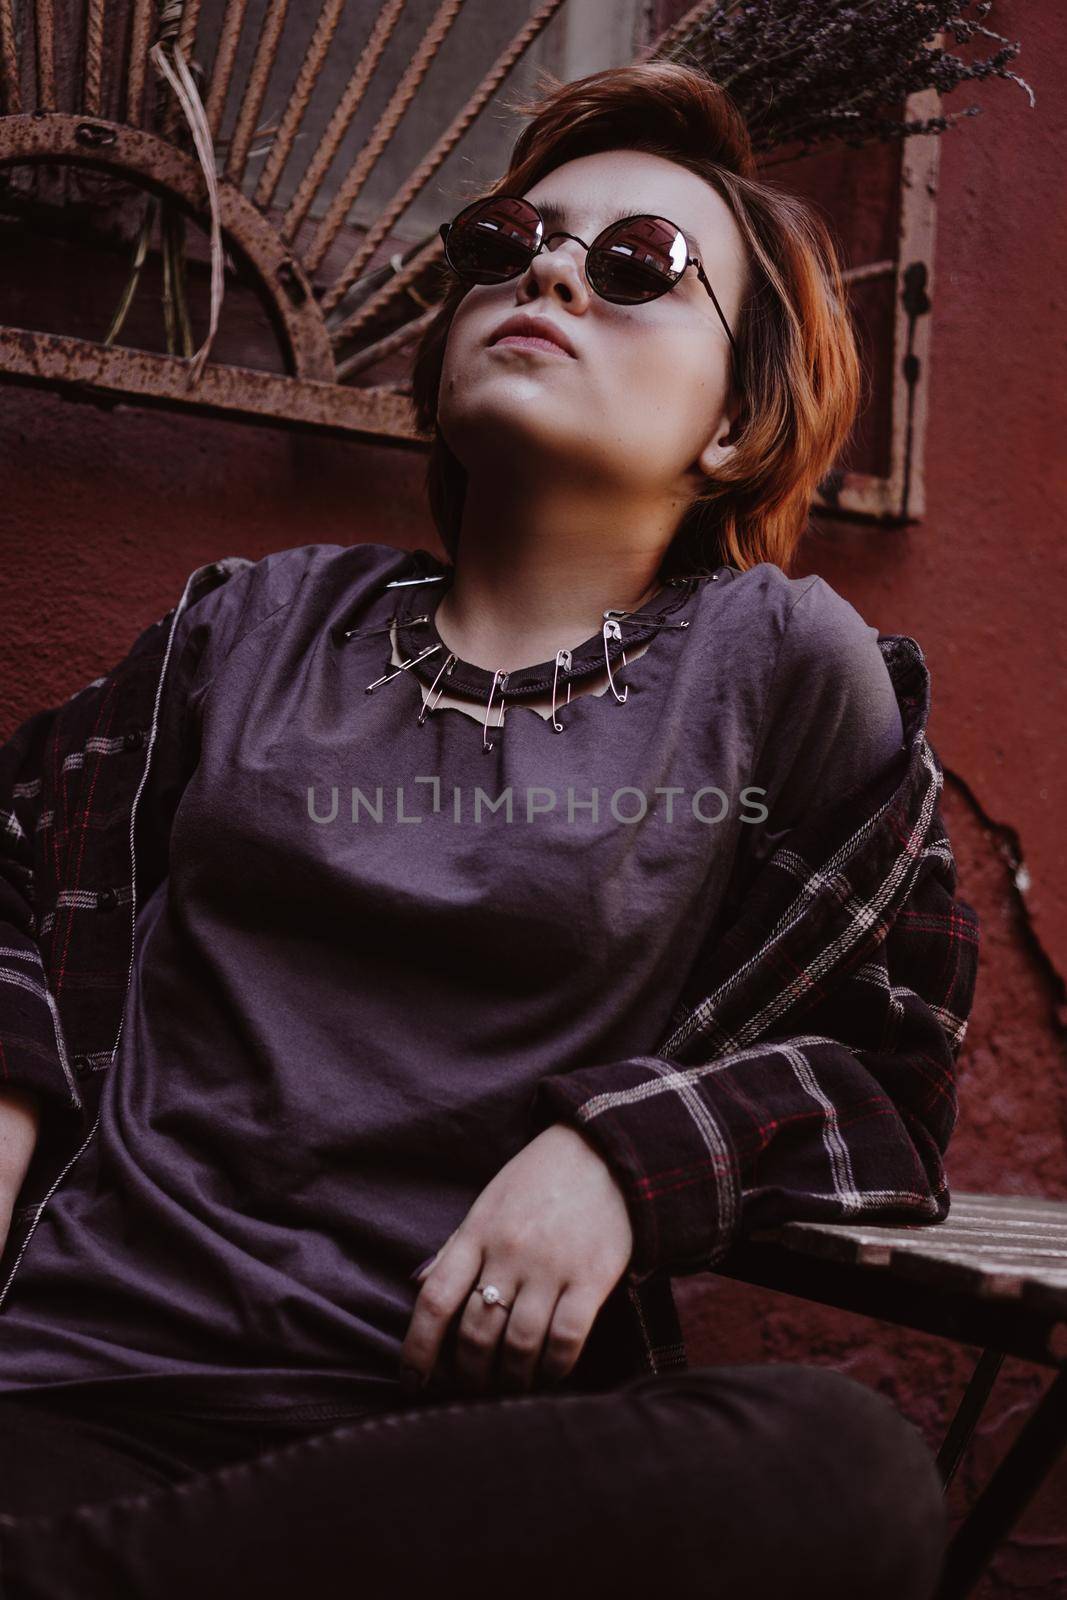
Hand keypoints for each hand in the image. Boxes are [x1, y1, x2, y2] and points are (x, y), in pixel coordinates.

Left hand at [399, 1122, 633, 1397]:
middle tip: (471, 1386)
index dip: (418, 1347)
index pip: (435, 1299)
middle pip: (476, 1332)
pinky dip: (553, 1368)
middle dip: (468, 1372)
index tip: (413, 1380)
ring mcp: (551, 1267)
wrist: (607, 1151)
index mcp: (478, 1232)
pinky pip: (566, 1339)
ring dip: (510, 1378)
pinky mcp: (592, 1278)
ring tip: (508, 1386)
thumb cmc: (540, 1179)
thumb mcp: (489, 1202)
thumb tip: (419, 1287)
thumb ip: (457, 1247)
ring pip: (518, 1345)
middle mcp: (509, 1252)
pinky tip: (547, 1375)